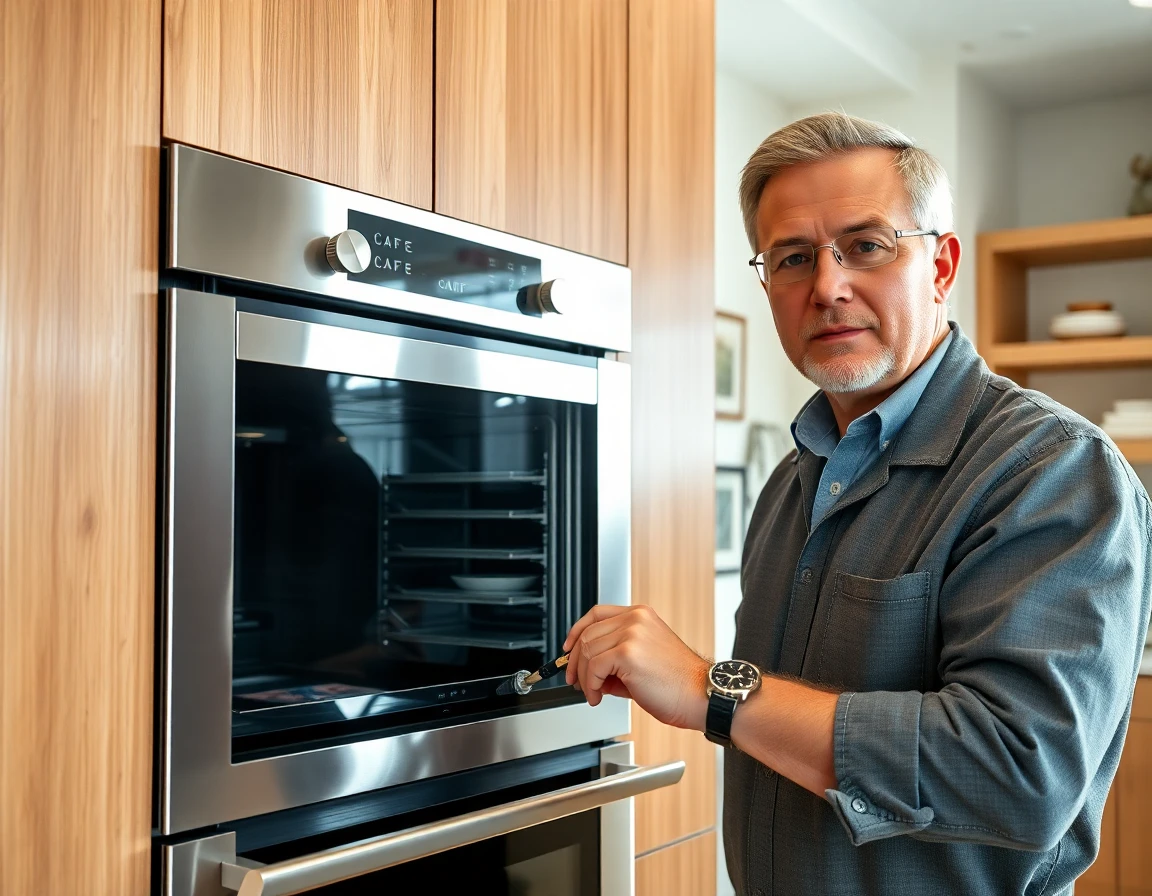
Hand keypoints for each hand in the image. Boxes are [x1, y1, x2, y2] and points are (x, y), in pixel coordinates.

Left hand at [562, 604, 709, 730]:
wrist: (702, 696)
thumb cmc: (680, 684)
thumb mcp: (643, 663)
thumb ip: (616, 662)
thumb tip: (590, 673)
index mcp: (640, 616)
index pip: (596, 614)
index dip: (576, 632)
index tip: (568, 650)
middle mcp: (636, 619)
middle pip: (587, 633)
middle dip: (575, 662)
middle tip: (576, 682)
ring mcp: (632, 633)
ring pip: (587, 651)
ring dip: (584, 678)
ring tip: (593, 693)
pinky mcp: (628, 652)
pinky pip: (594, 667)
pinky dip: (590, 685)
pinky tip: (598, 696)